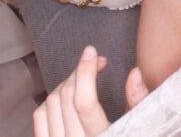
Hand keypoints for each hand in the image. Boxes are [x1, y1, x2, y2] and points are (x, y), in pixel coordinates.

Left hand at [33, 46, 149, 136]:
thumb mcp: (141, 128)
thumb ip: (139, 102)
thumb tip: (134, 73)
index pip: (84, 102)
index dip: (86, 72)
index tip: (92, 53)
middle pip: (67, 96)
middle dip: (80, 71)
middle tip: (95, 64)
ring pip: (51, 102)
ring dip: (67, 82)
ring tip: (83, 80)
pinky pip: (40, 115)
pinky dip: (52, 98)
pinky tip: (67, 96)